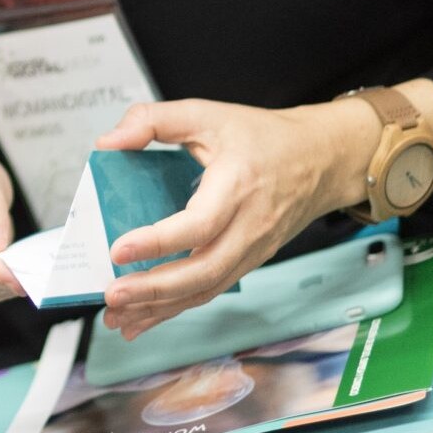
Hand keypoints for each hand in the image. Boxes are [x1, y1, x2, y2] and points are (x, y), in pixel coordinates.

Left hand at [93, 99, 375, 339]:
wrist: (323, 159)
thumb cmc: (265, 137)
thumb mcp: (207, 113)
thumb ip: (153, 120)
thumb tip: (108, 142)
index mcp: (238, 185)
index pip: (198, 225)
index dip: (158, 242)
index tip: (118, 250)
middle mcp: (249, 226)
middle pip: (203, 271)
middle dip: (154, 289)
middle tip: (113, 295)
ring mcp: (253, 250)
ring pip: (205, 289)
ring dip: (160, 308)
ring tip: (117, 317)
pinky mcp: (250, 262)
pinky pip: (211, 290)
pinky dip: (175, 308)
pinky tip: (143, 319)